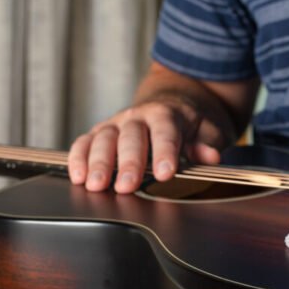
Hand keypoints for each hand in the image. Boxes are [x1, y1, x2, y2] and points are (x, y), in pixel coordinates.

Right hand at [68, 96, 232, 192]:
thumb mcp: (209, 130)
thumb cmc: (192, 123)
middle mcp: (139, 116)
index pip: (166, 133)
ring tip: (96, 186)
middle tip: (126, 185)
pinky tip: (78, 176)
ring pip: (104, 139)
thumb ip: (208, 143)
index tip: (165, 173)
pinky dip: (79, 158)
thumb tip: (210, 155)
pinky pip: (85, 142)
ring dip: (98, 163)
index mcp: (167, 114)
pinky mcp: (101, 132)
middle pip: (131, 137)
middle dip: (128, 163)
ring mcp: (117, 123)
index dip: (164, 153)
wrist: (176, 102)